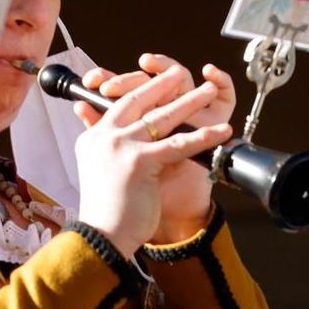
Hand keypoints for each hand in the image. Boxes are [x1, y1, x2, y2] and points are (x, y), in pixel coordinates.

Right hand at [71, 62, 230, 254]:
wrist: (101, 236)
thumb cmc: (104, 209)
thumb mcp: (96, 166)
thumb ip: (97, 138)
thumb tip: (88, 111)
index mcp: (95, 136)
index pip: (121, 104)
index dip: (142, 89)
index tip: (159, 80)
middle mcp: (105, 136)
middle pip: (140, 100)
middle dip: (165, 84)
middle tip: (182, 73)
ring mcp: (121, 146)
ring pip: (162, 117)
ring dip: (191, 101)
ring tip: (209, 90)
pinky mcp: (140, 161)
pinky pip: (178, 144)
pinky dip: (203, 136)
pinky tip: (221, 131)